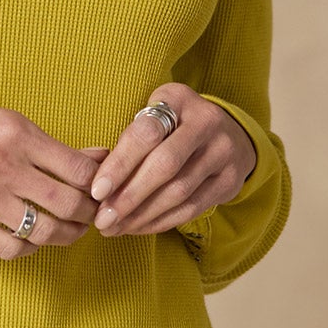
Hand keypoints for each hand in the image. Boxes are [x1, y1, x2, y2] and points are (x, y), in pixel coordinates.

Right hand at [0, 94, 103, 260]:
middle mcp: (2, 165)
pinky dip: (31, 249)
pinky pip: (12, 248)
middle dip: (89, 214)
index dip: (98, 184)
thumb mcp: (8, 123)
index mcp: (16, 133)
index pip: (78, 169)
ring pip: (43, 230)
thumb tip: (101, 157)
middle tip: (94, 215)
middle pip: (67, 203)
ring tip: (70, 231)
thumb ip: (52, 146)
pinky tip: (33, 240)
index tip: (101, 190)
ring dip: (66, 236)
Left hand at [86, 84, 256, 237]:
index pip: (146, 133)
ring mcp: (223, 152)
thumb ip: (130, 140)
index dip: (119, 164)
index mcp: (178, 99)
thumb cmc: (173, 125)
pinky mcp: (230, 181)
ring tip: (114, 228)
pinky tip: (138, 227)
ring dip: (141, 215)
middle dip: (129, 197)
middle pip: (164, 166)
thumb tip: (99, 184)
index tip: (97, 191)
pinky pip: (192, 208)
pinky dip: (161, 221)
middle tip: (102, 219)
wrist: (228, 134)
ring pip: (178, 192)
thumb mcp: (153, 114)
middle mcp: (206, 122)